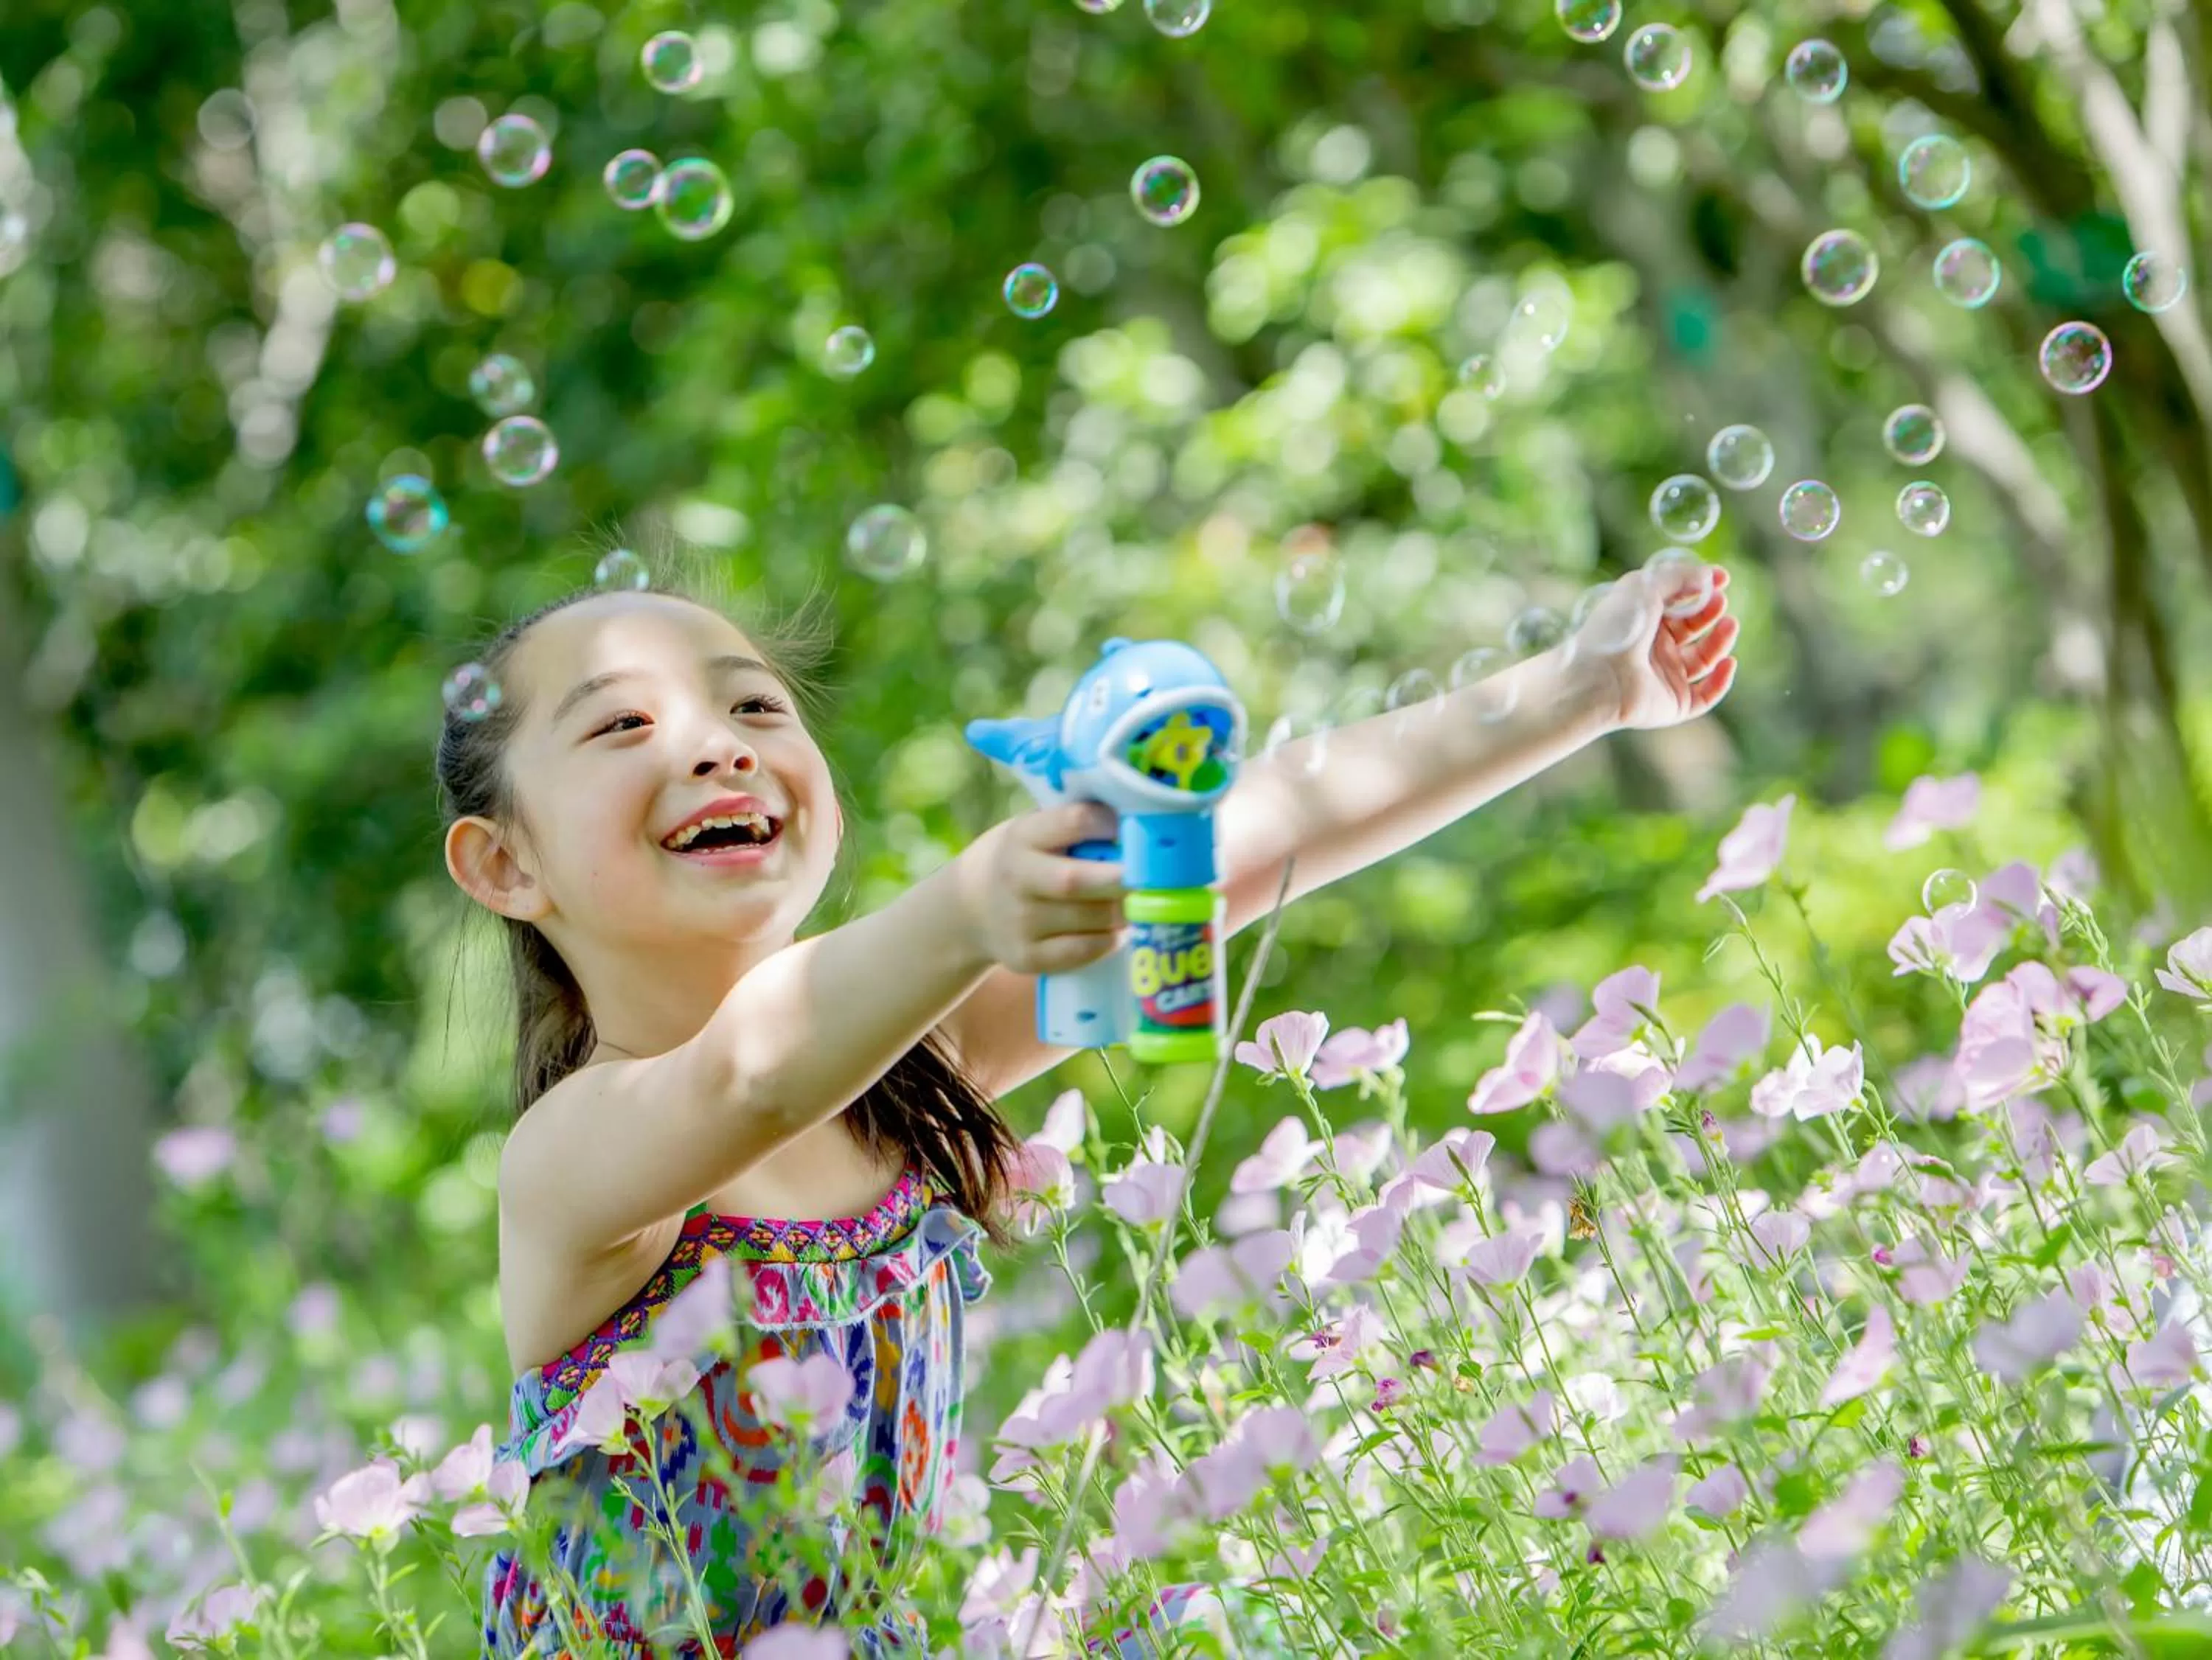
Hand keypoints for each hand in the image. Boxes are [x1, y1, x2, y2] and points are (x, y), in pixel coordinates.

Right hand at [955, 801, 1127, 975]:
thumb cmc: (1021, 860)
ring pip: (1086, 920)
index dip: (1110, 824)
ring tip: (1141, 904)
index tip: (1137, 828)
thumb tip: (1141, 819)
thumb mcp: (1033, 832)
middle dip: (1121, 880)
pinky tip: (1118, 931)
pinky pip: (1080, 952)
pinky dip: (1107, 942)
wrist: (967, 909)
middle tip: (1152, 878)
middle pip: (1077, 880)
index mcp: (1022, 836)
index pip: (1073, 822)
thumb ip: (1074, 827)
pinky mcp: (1025, 957)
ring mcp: (1018, 921)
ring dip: (1122, 913)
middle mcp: (1016, 878)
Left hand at [1573, 563, 1740, 731]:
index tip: (1722, 578)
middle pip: (1693, 630)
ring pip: (1704, 660)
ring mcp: (1664, 677)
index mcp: (1642, 622)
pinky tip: (1728, 662)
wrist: (1599, 677)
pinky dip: (1721, 681)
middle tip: (1721, 601)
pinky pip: (1705, 696)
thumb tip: (1711, 575)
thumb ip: (1678, 576)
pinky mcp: (1674, 704)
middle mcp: (1653, 650)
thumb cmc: (1616, 628)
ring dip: (1721, 642)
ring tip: (1730, 624)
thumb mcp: (1645, 587)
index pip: (1678, 605)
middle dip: (1711, 614)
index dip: (1700, 591)